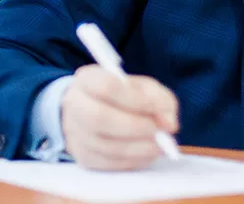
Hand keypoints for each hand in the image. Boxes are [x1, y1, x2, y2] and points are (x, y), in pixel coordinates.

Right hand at [60, 65, 179, 169]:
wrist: (92, 110)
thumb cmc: (121, 96)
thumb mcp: (142, 87)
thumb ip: (160, 99)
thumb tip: (169, 124)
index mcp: (87, 79)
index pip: (108, 87)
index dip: (137, 100)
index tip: (158, 110)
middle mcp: (74, 104)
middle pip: (100, 117)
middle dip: (136, 127)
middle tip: (159, 131)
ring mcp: (75, 133)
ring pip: (106, 145)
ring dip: (139, 148)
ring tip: (159, 145)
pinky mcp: (82, 156)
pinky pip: (108, 163)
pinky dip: (133, 161)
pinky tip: (145, 153)